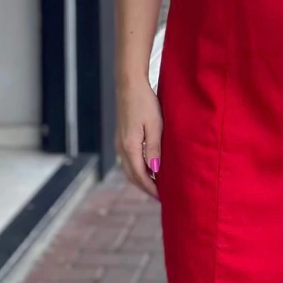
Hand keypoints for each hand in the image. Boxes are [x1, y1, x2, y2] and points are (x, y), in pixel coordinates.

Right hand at [116, 79, 162, 198]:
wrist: (130, 84)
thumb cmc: (145, 102)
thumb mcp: (155, 125)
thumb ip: (155, 148)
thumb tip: (155, 171)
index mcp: (130, 147)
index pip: (140, 176)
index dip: (151, 188)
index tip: (163, 197)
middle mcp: (121, 148)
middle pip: (132, 176)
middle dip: (145, 187)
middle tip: (161, 195)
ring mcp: (119, 142)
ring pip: (129, 168)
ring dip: (141, 178)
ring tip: (156, 184)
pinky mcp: (121, 137)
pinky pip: (128, 159)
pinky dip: (137, 168)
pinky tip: (148, 166)